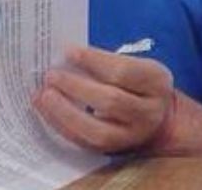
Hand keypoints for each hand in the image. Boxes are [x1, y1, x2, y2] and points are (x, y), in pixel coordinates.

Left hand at [33, 46, 174, 152]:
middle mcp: (148, 112)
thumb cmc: (134, 84)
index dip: (94, 61)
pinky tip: (44, 109)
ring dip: (65, 112)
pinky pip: (84, 142)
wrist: (156, 119)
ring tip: (44, 95)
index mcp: (155, 82)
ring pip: (98, 130)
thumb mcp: (132, 65)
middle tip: (51, 75)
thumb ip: (104, 61)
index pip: (124, 72)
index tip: (69, 51)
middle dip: (76, 88)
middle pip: (111, 101)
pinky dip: (60, 125)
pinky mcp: (112, 151)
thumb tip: (63, 57)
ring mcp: (131, 136)